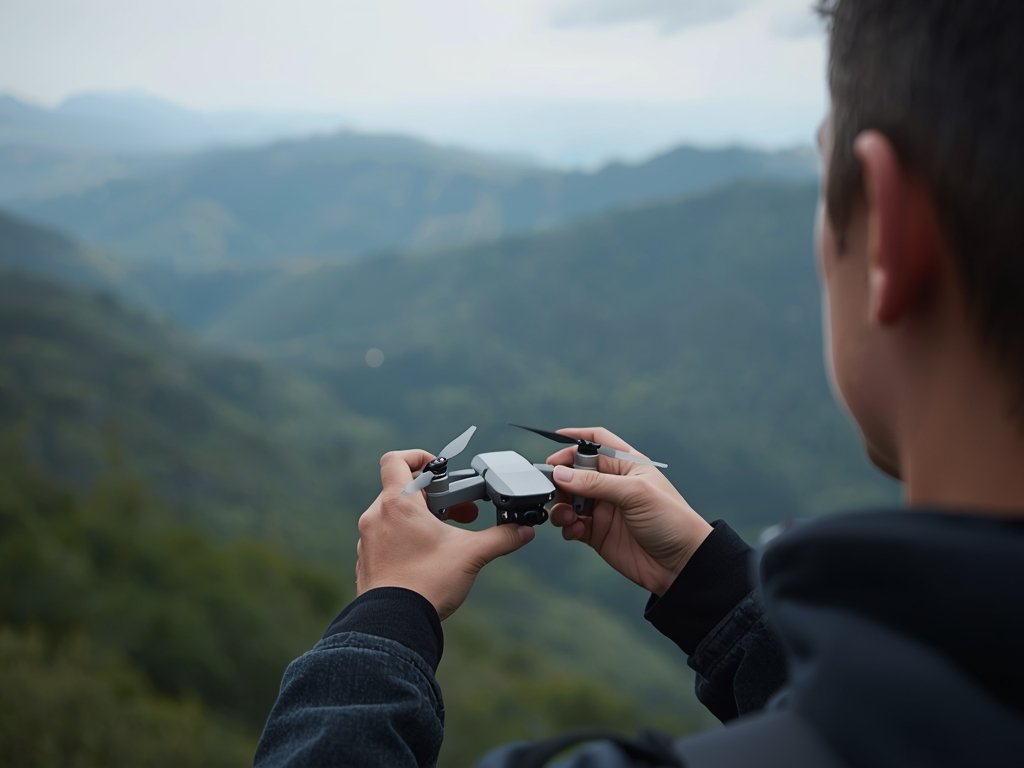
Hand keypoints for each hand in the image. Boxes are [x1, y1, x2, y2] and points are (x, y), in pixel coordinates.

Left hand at [356, 450, 534, 619]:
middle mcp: (377, 516)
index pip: (396, 460)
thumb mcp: (471, 555)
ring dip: (420, 517)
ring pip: (394, 514)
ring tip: (445, 535)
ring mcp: (368, 539)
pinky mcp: (367, 561)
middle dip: (434, 497)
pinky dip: (406, 538)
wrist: (394, 624)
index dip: (418, 456)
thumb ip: (500, 538)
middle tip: (460, 511)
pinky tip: (426, 556)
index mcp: (398, 504)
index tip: (438, 469)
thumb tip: (524, 531)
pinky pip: (385, 537)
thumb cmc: (427, 583)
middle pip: (403, 489)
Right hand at [547, 427, 711, 595]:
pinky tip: (575, 531)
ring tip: (564, 515)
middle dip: (560, 478)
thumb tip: (560, 473)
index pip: (596, 443)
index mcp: (626, 466)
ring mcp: (603, 509)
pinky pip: (571, 525)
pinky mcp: (597, 533)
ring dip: (560, 505)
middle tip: (551, 487)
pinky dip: (566, 527)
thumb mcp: (635, 494)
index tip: (553, 444)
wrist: (681, 565)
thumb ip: (595, 483)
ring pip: (569, 499)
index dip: (575, 440)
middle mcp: (612, 485)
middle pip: (575, 472)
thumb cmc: (671, 521)